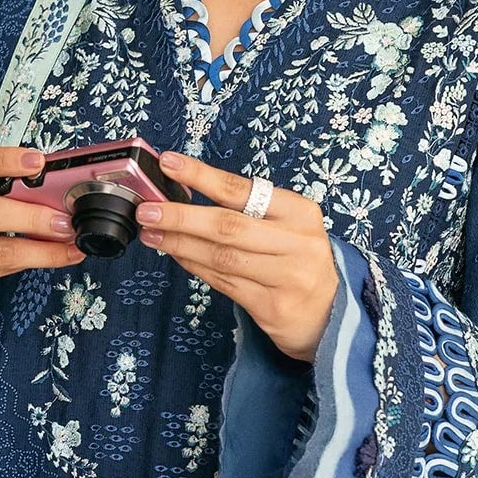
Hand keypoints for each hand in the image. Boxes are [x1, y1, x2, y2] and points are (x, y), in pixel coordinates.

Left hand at [135, 151, 339, 360]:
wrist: (330, 313)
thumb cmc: (298, 259)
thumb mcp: (288, 226)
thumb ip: (246, 211)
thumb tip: (184, 194)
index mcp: (300, 212)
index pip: (242, 190)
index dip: (202, 176)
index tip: (169, 163)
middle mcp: (296, 243)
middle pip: (228, 226)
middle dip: (181, 216)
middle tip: (148, 209)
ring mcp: (286, 277)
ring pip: (220, 256)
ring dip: (179, 243)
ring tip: (152, 233)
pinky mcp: (271, 307)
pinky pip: (222, 282)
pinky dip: (194, 265)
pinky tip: (176, 254)